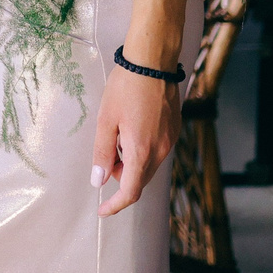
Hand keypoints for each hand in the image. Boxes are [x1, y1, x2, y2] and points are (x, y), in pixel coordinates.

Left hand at [89, 63, 181, 215]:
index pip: (131, 191)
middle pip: (140, 179)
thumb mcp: (105, 120)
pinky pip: (157, 151)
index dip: (116, 205)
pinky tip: (132, 127)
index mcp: (142, 151)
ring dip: (131, 161)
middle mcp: (161, 150)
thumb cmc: (125, 87)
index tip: (102, 210)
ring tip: (117, 134)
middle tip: (105, 155)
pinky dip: (142, 149)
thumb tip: (99, 181)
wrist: (152, 62)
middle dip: (120, 176)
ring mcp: (170, 140)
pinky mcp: (174, 130)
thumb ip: (102, 152)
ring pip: (148, 165)